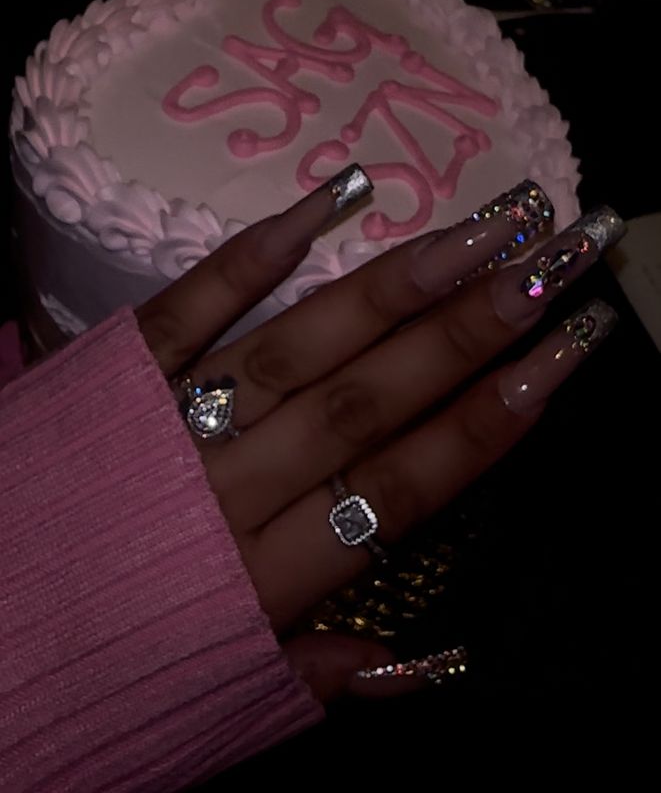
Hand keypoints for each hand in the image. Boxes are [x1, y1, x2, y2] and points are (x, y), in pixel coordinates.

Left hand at [136, 168, 621, 699]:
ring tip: (478, 234)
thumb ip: (318, 674)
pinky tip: (326, 204)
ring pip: (300, 350)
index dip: (489, 422)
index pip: (401, 488)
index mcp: (259, 581)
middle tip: (551, 264)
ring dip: (395, 288)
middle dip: (471, 332)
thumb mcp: (213, 705)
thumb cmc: (94, 678)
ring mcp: (164, 427)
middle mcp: (224, 494)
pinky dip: (255, 256)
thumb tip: (428, 660)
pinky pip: (185, 310)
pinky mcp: (105, 381)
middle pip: (369, 402)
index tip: (561, 360)